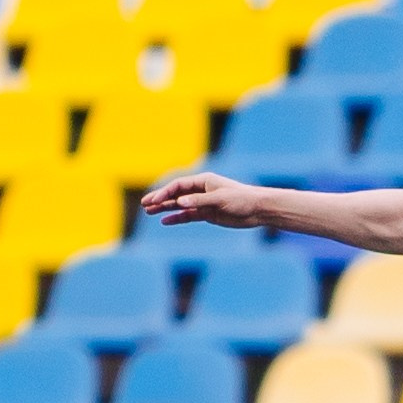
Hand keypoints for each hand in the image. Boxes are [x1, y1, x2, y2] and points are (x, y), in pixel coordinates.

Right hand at [141, 172, 265, 228]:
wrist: (258, 210)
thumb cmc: (241, 199)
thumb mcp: (219, 200)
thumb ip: (199, 201)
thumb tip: (179, 202)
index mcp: (203, 181)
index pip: (178, 186)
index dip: (164, 192)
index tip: (154, 200)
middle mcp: (201, 191)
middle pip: (176, 194)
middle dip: (160, 199)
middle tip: (144, 205)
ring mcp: (203, 203)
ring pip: (180, 205)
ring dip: (165, 208)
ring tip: (149, 212)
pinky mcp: (208, 214)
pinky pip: (188, 216)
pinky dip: (177, 218)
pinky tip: (165, 221)